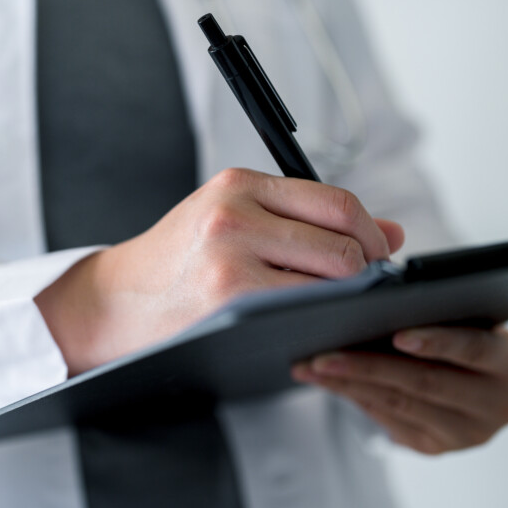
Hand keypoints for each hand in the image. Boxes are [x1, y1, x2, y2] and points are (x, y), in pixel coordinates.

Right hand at [35, 168, 403, 374]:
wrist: (114, 301)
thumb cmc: (178, 263)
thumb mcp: (235, 221)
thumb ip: (307, 220)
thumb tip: (393, 233)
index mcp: (238, 183)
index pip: (335, 201)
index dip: (369, 233)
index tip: (375, 259)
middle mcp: (234, 211)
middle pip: (343, 240)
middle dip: (367, 271)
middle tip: (364, 291)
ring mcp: (230, 256)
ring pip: (333, 275)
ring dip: (349, 297)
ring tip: (338, 307)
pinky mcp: (229, 297)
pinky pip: (306, 307)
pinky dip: (323, 318)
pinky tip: (313, 325)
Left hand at [291, 326, 507, 454]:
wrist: (478, 376)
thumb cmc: (464, 327)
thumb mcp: (466, 314)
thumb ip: (439, 307)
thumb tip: (373, 295)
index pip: (476, 349)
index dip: (438, 342)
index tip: (398, 335)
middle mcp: (501, 405)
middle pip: (425, 383)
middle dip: (368, 366)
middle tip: (322, 353)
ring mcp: (470, 433)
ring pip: (401, 404)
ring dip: (348, 384)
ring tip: (310, 365)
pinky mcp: (438, 447)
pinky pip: (389, 420)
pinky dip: (353, 397)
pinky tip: (325, 381)